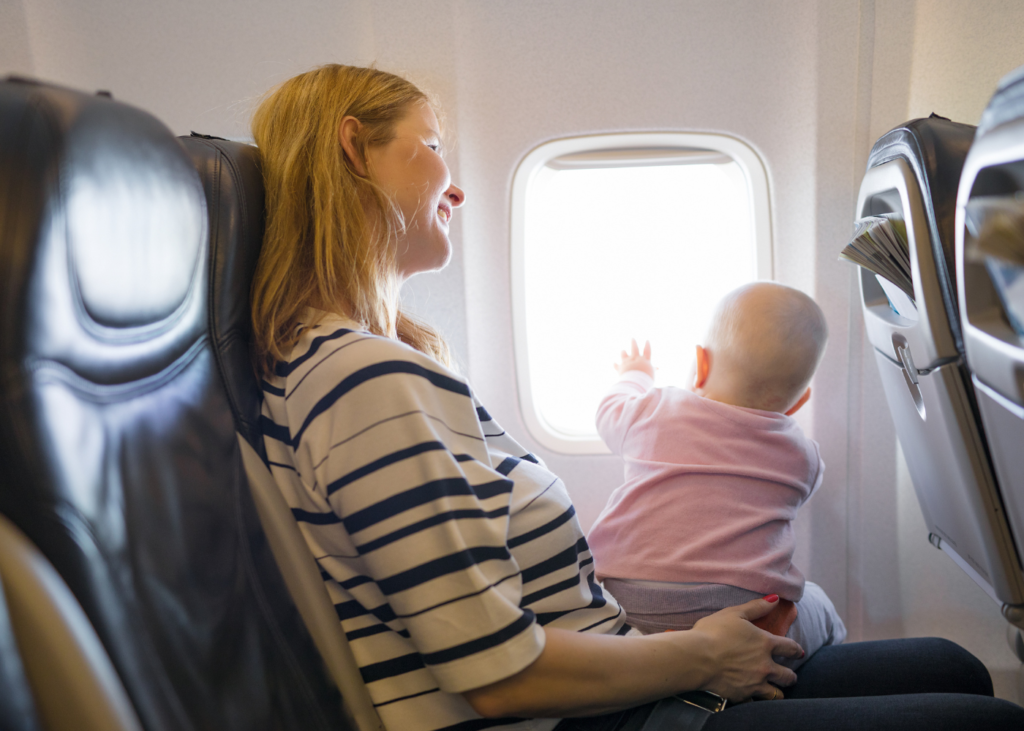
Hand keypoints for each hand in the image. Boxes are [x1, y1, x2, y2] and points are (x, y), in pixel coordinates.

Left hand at [615, 339, 654, 377]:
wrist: (635, 382)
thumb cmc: (646, 379)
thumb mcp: (651, 374)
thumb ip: (653, 370)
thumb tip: (657, 368)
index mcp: (644, 360)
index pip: (647, 351)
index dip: (647, 346)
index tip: (647, 340)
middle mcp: (635, 359)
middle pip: (634, 349)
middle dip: (634, 343)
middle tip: (632, 338)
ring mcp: (627, 362)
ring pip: (624, 355)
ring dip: (623, 352)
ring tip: (623, 350)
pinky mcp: (620, 368)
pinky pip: (617, 366)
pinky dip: (616, 365)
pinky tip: (614, 363)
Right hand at [687, 597, 803, 702]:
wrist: (696, 657)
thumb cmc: (712, 632)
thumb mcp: (734, 613)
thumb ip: (756, 607)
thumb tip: (775, 599)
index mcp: (765, 643)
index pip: (790, 648)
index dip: (796, 650)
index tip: (798, 652)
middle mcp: (765, 666)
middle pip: (788, 676)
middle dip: (790, 676)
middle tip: (789, 675)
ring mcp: (755, 683)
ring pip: (776, 694)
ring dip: (778, 691)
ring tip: (775, 690)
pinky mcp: (742, 696)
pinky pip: (755, 703)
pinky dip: (756, 701)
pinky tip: (753, 698)